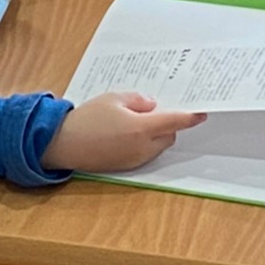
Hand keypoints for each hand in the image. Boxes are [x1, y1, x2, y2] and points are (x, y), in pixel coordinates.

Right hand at [42, 91, 205, 171]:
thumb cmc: (87, 119)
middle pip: (169, 135)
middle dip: (167, 124)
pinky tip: (126, 132)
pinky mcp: (126, 166)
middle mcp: (142, 148)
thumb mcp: (114, 98)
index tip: (202, 113)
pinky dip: (144, 143)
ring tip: (133, 119)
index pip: (175, 122)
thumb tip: (152, 106)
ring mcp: (135, 159)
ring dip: (155, 134)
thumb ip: (139, 100)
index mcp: (142, 128)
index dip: (190, 117)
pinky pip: (145, 153)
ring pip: (158, 146)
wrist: (63, 144)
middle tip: (151, 109)